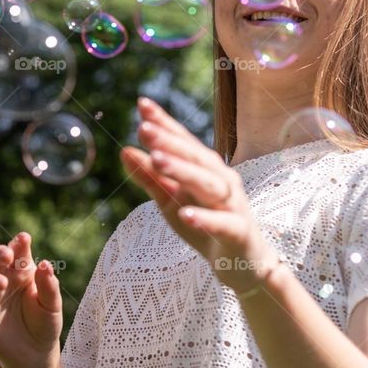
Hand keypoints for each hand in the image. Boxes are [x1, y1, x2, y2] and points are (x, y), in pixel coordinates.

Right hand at [0, 233, 62, 367]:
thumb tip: (45, 264)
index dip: (17, 243)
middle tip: (6, 257)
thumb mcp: (52, 305)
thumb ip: (49, 285)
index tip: (24, 239)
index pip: (15, 251)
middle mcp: (2, 279)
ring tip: (1, 284)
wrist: (36, 354)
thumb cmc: (45, 324)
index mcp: (20, 271)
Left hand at [120, 97, 278, 292]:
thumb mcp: (171, 200)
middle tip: (144, 129)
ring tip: (157, 162)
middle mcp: (222, 180)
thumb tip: (124, 150)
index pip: (183, 141)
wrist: (243, 263)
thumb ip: (149, 177)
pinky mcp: (238, 232)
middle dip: (169, 142)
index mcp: (205, 169)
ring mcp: (233, 205)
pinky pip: (222, 223)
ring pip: (208, 184)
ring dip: (183, 172)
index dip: (165, 122)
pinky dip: (204, 218)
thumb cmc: (205, 225)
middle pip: (195, 158)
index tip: (142, 104)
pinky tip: (184, 213)